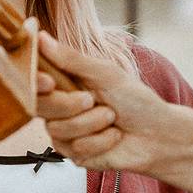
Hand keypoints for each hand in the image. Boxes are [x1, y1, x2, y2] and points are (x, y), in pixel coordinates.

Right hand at [36, 32, 171, 173]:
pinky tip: (113, 137)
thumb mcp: (105, 73)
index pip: (34, 80)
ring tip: (112, 118)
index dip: (35, 82)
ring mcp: (65, 133)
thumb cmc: (135, 100)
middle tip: (93, 100)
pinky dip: (100, 141)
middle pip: (40, 107)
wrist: (158, 134)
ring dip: (92, 123)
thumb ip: (71, 59)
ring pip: (58, 129)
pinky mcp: (74, 155)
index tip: (48, 82)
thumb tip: (41, 37)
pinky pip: (75, 148)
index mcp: (64, 83)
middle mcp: (59, 107)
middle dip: (69, 105)